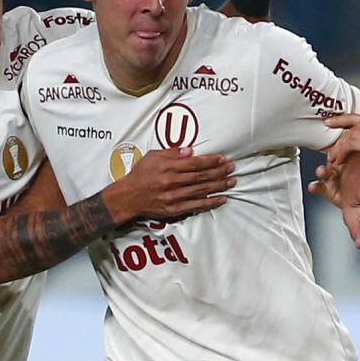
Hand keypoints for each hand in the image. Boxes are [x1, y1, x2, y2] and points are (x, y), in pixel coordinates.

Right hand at [103, 147, 234, 223]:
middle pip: (201, 176)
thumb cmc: (140, 175)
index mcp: (167, 167)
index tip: (222, 159)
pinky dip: (210, 202)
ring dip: (219, 186)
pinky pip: (196, 206)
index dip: (211, 161)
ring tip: (231, 181)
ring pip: (201, 190)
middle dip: (219, 172)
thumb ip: (172, 153)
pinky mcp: (174, 209)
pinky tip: (222, 198)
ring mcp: (174, 197)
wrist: (128, 197)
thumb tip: (190, 151)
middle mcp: (172, 182)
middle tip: (231, 168)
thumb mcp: (152, 157)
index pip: (195, 163)